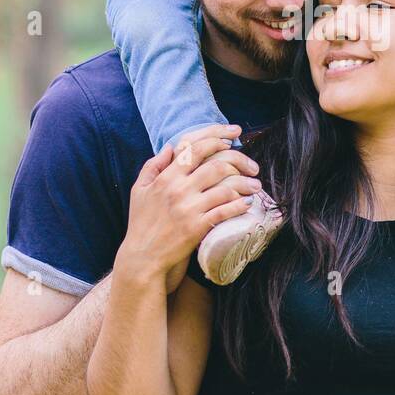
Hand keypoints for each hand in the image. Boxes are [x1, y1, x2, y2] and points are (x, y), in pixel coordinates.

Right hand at [118, 125, 261, 292]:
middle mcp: (178, 189)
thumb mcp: (139, 190)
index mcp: (166, 177)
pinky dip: (239, 205)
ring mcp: (189, 208)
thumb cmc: (141, 222)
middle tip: (252, 166)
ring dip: (245, 184)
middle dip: (240, 161)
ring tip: (256, 185)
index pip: (194, 147)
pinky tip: (247, 203)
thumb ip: (153, 165)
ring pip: (225, 188)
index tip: (232, 138)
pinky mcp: (197, 227)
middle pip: (217, 165)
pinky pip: (224, 211)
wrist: (143, 257)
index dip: (216, 138)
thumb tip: (170, 146)